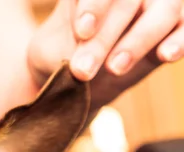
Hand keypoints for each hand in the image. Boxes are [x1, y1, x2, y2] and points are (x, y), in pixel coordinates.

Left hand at [28, 0, 183, 107]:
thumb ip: (71, 42)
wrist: (78, 70)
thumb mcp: (56, 46)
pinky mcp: (178, 24)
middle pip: (127, 1)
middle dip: (103, 38)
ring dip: (138, 41)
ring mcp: (158, 2)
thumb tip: (85, 40)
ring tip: (114, 68)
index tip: (82, 31)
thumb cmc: (63, 50)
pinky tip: (166, 55)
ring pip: (162, 10)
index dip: (95, 6)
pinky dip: (179, 41)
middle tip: (82, 71)